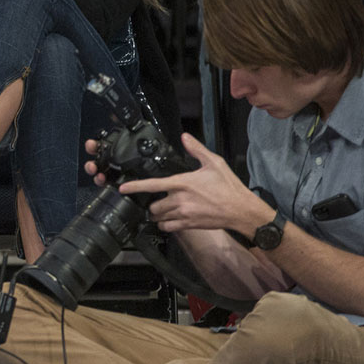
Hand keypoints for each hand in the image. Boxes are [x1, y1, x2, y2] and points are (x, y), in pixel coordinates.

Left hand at [85, 134, 261, 233]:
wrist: (241, 210)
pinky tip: (170, 219)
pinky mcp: (189, 225)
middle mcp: (180, 200)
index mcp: (183, 183)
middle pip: (153, 205)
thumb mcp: (214, 163)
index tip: (122, 188)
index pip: (152, 185)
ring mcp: (184, 214)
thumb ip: (196, 149)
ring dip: (157, 214)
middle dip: (151, 203)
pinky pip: (168, 227)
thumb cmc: (229, 186)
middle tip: (157, 199)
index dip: (135, 187)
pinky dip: (165, 224)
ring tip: (162, 209)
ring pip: (158, 217)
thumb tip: (184, 137)